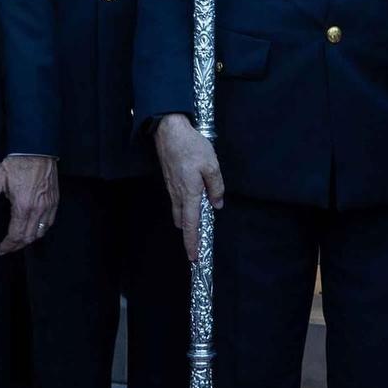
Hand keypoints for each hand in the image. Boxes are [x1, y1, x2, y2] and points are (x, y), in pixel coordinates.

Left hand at [0, 153, 58, 254]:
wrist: (36, 149)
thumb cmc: (16, 163)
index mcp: (22, 206)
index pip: (16, 235)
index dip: (8, 245)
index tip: (1, 250)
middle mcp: (38, 209)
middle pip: (29, 237)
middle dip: (17, 246)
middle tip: (8, 248)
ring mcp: (48, 205)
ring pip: (41, 232)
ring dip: (30, 239)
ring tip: (19, 241)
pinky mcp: (55, 200)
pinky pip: (50, 222)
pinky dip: (41, 230)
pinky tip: (34, 229)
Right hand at [155, 113, 224, 261]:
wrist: (169, 130)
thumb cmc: (191, 146)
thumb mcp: (211, 165)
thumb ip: (216, 187)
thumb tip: (217, 204)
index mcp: (190, 193)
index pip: (190, 224)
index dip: (192, 241)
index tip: (193, 257)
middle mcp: (178, 194)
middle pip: (182, 221)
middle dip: (189, 234)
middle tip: (197, 244)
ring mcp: (172, 187)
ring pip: (179, 210)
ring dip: (186, 220)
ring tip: (196, 226)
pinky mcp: (170, 180)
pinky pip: (177, 200)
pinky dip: (183, 208)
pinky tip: (191, 203)